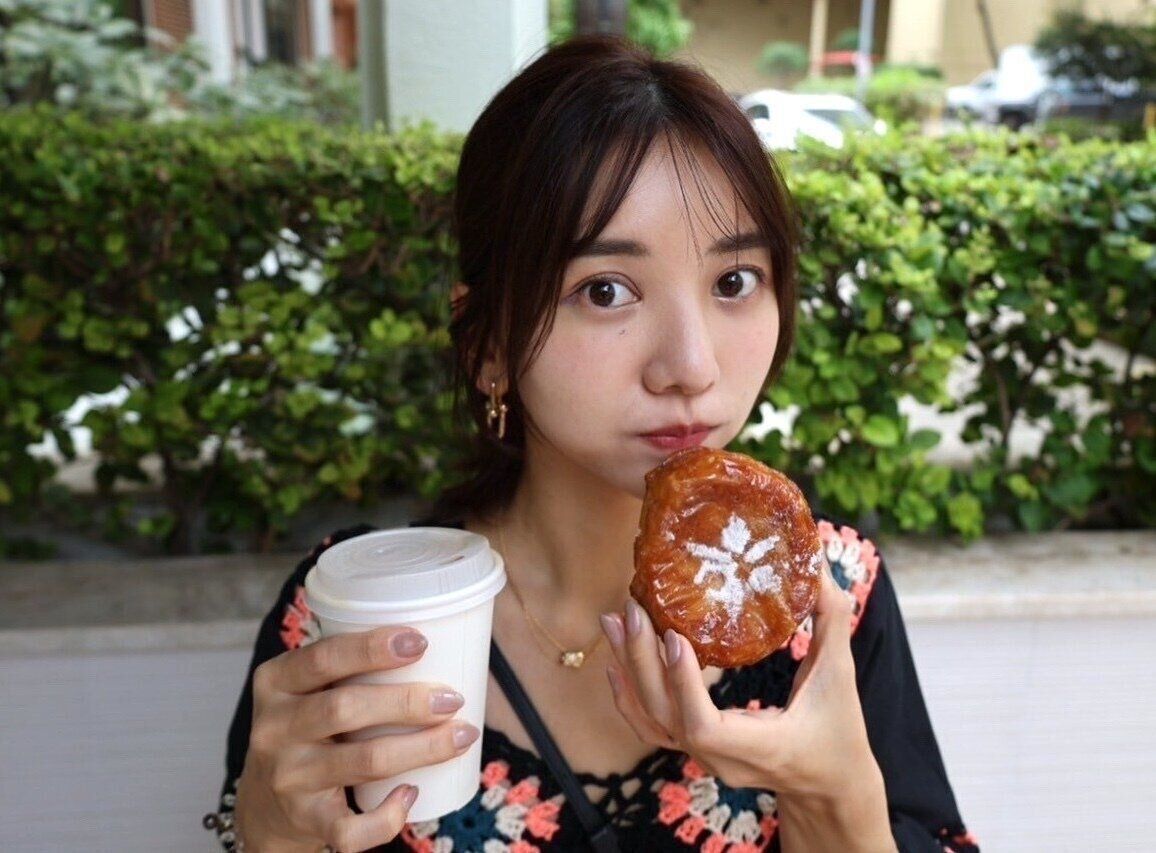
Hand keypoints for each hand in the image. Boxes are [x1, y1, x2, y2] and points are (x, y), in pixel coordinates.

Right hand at [235, 626, 480, 852]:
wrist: (265, 803)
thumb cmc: (309, 728)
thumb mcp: (308, 689)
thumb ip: (349, 665)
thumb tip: (441, 637)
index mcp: (276, 683)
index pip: (322, 658)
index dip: (371, 648)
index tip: (420, 642)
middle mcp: (273, 729)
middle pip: (344, 708)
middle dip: (407, 701)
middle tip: (452, 697)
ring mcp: (288, 777)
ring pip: (362, 761)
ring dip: (421, 748)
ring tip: (462, 735)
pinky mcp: (305, 820)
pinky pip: (349, 828)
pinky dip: (386, 817)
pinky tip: (412, 795)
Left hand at [599, 562, 880, 799]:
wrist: (827, 787)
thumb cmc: (838, 732)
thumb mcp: (841, 677)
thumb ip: (830, 621)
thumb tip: (815, 563)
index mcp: (762, 747)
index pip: (705, 727)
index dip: (683, 684)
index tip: (674, 636)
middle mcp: (722, 760)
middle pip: (665, 716)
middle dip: (643, 661)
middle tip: (634, 609)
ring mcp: (703, 758)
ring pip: (651, 720)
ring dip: (628, 669)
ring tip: (614, 620)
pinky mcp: (694, 750)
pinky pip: (651, 726)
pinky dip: (628, 694)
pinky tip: (615, 662)